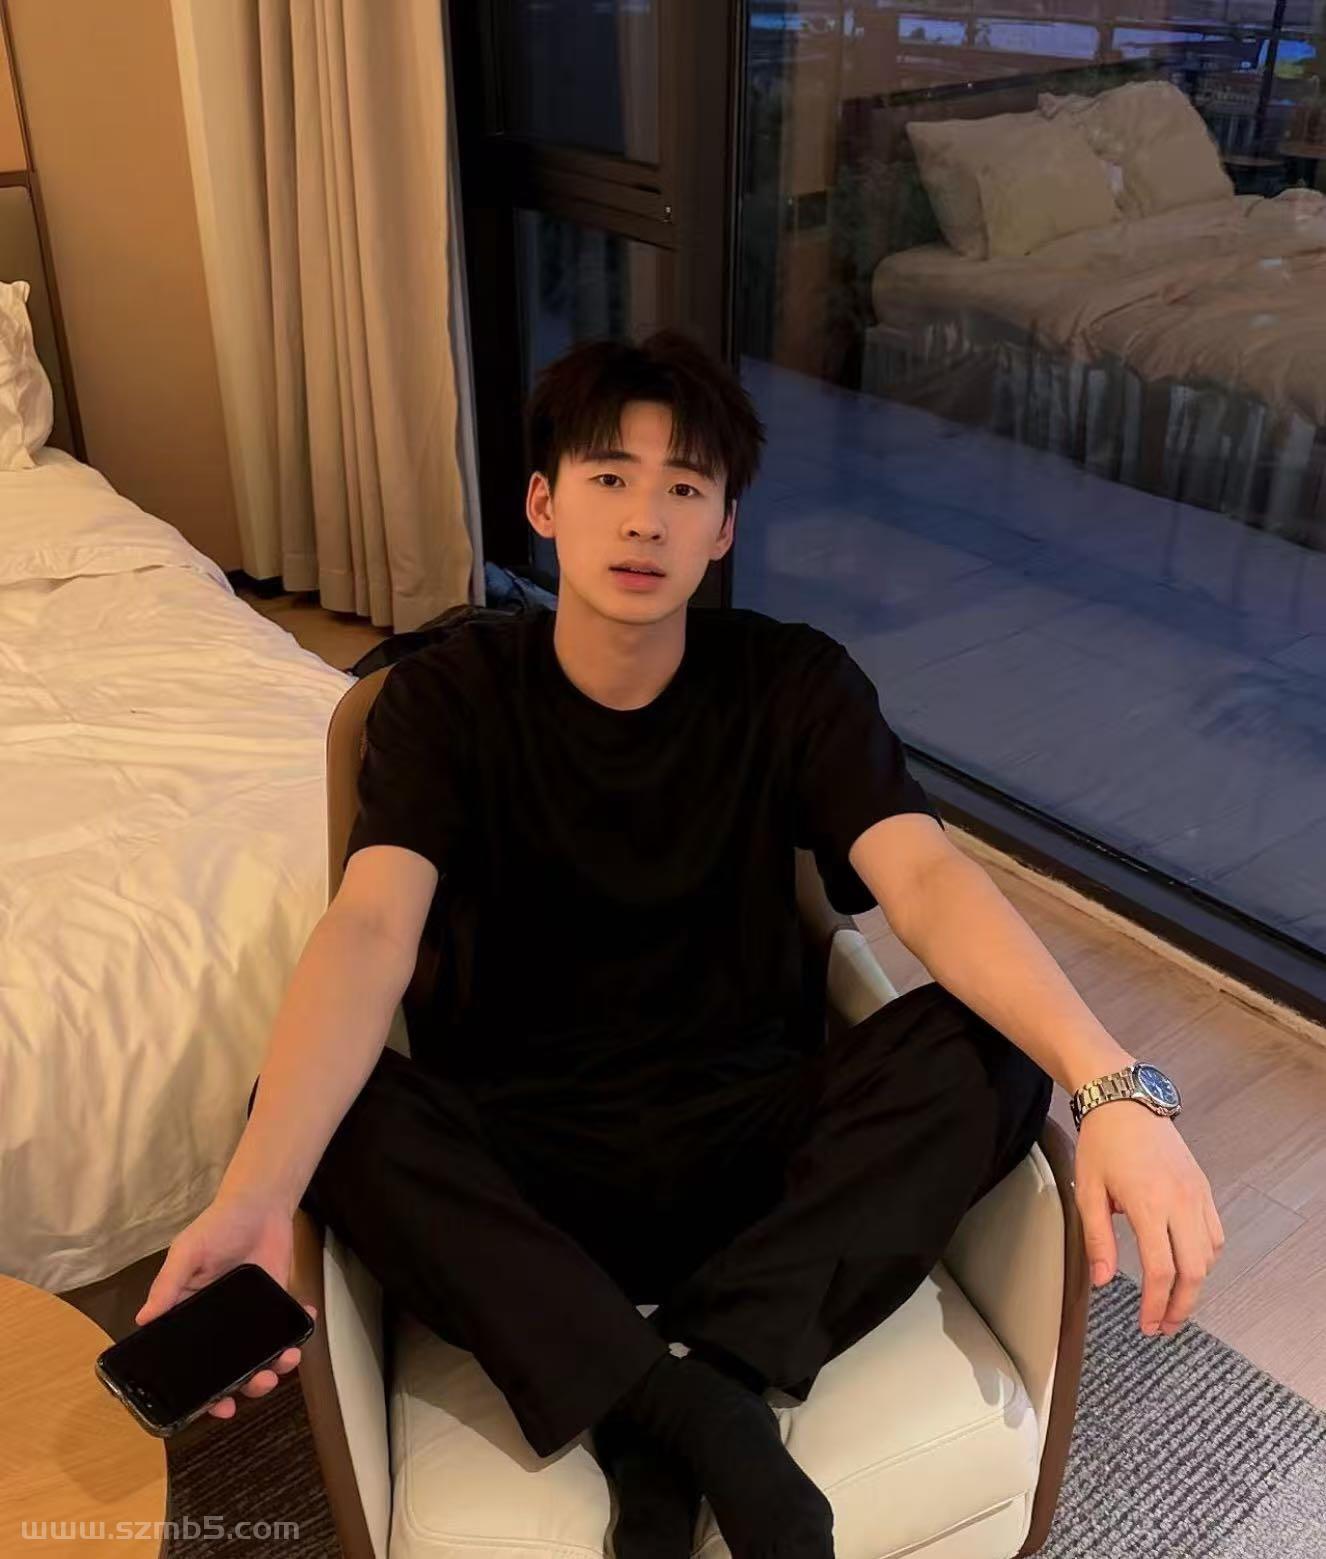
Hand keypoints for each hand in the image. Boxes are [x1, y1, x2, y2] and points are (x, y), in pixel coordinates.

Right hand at [135, 1191, 315, 1420]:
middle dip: (247, 1384)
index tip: (219, 1407)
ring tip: (289, 1359)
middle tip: (262, 1382)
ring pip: (261, 1355)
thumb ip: (169, 1284)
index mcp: (190, 1317)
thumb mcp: (188, 1251)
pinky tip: (305, 1321)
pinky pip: (287, 1327)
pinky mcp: (275, 1304)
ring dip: (276, 1363)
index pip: (190, 1364)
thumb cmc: (217, 1226)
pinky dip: (298, 1330)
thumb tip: (143, 1320)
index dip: (203, 1393)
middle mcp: (217, 1326)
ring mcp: (249, 1319)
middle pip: (230, 1370)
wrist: (259, 1204)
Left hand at [1074, 1103, 1224, 1336]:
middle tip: (1165, 1326)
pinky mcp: (1204, 1189)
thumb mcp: (1088, 1191)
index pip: (1161, 1270)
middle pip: (1194, 1271)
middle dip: (1181, 1306)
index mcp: (1149, 1204)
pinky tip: (1188, 1267)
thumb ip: (1097, 1239)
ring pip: (1209, 1256)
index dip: (1156, 1304)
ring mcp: (1197, 1195)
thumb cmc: (1102, 1144)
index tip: (1147, 1324)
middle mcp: (1180, 1202)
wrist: (1125, 1103)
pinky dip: (1206, 1258)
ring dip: (1195, 1285)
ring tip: (1173, 1302)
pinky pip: (1215, 1234)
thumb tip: (1102, 1280)